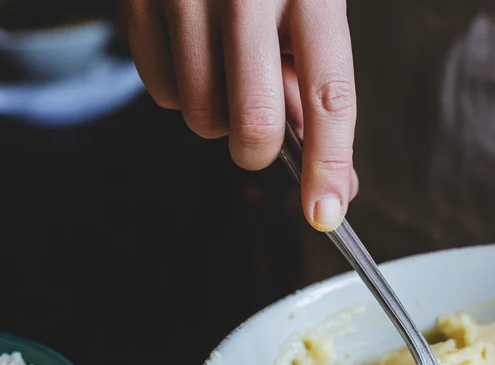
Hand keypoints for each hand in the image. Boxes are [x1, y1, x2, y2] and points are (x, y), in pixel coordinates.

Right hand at [120, 0, 357, 231]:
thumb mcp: (314, 7)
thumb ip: (319, 89)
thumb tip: (333, 183)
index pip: (328, 97)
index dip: (329, 164)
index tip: (325, 214)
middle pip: (253, 124)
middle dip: (260, 150)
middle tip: (261, 135)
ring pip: (202, 116)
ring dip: (219, 118)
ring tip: (230, 70)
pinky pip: (161, 89)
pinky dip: (182, 91)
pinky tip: (196, 54)